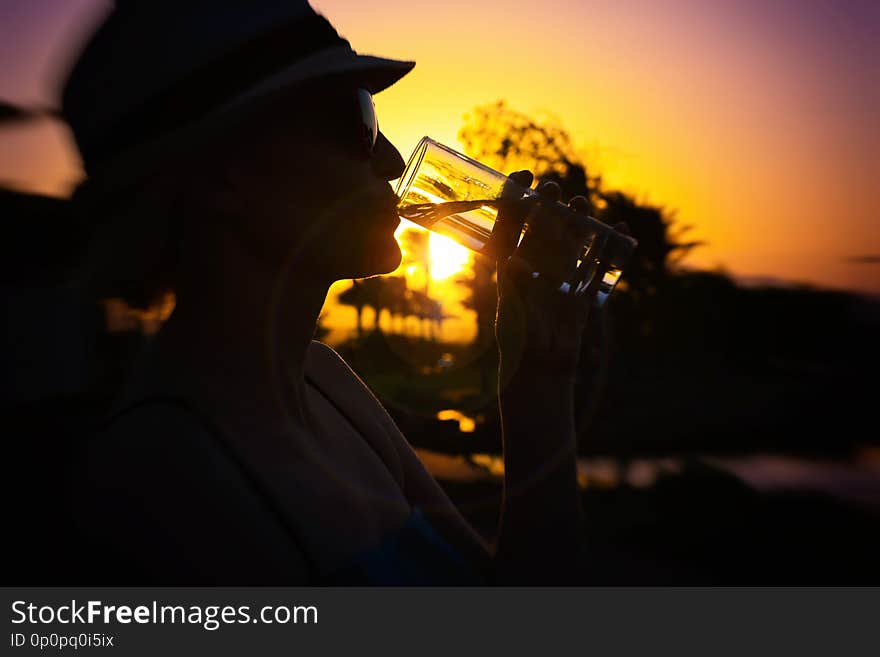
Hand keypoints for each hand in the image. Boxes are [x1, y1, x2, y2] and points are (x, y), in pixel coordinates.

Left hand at [492, 172, 618, 383]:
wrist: (540, 369)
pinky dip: (609, 246)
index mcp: (511, 266)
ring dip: (577, 220)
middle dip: (549, 205)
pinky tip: (618, 229)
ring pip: (571, 238)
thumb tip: (514, 261)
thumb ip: (513, 288)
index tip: (520, 176)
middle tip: (553, 190)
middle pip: (543, 225)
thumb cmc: (517, 342)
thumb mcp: (511, 313)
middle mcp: (536, 265)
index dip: (516, 200)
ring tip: (581, 204)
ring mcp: (560, 275)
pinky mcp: (582, 288)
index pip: (511, 225)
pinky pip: (597, 262)